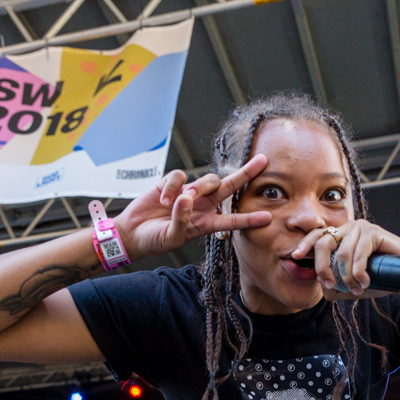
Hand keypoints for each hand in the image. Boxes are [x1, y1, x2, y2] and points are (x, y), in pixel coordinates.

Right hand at [112, 155, 271, 259]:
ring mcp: (188, 192)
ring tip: (177, 202)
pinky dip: (172, 186)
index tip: (268, 218)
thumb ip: (181, 221)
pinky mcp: (172, 183)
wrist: (131, 232)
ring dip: (196, 188)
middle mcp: (202, 205)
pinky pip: (180, 176)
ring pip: (206, 179)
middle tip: (263, 161)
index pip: (232, 220)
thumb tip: (187, 199)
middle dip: (246, 173)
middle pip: (229, 187)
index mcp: (206, 223)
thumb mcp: (171, 237)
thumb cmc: (154, 239)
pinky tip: (162, 198)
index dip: (249, 220)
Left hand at [291, 219, 399, 297]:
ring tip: (357, 289)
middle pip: (323, 242)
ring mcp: (362, 228)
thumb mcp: (351, 286)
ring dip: (347, 277)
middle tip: (329, 285)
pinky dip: (358, 271)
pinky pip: (357, 253)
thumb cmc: (378, 280)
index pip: (317, 236)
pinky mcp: (374, 232)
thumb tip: (322, 288)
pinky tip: (365, 282)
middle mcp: (349, 228)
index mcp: (341, 237)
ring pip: (341, 253)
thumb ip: (335, 287)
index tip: (295, 257)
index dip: (305, 244)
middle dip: (322, 267)